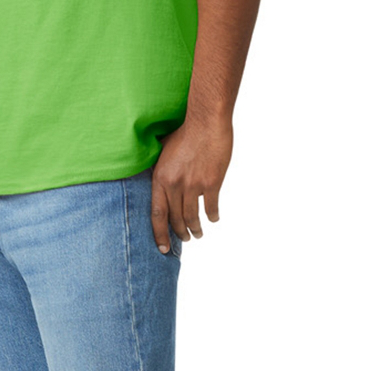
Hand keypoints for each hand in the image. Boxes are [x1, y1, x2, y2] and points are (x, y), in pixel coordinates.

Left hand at [151, 117, 233, 252]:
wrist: (206, 122)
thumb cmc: (185, 132)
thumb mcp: (164, 150)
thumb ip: (160, 167)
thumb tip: (157, 178)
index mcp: (160, 177)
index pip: (157, 213)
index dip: (159, 233)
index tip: (162, 248)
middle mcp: (175, 185)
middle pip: (175, 219)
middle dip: (179, 233)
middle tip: (184, 239)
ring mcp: (193, 186)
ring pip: (192, 217)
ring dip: (195, 229)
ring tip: (198, 234)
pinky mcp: (211, 183)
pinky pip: (210, 208)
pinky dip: (212, 216)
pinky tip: (213, 218)